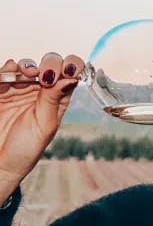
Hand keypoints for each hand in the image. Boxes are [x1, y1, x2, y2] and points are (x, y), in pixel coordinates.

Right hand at [0, 53, 84, 193]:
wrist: (0, 162)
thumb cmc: (26, 149)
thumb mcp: (45, 125)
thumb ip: (54, 99)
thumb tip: (71, 78)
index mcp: (58, 100)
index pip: (70, 76)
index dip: (73, 67)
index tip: (71, 70)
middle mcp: (41, 92)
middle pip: (51, 65)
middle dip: (51, 63)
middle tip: (48, 75)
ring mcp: (20, 89)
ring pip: (28, 66)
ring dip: (30, 64)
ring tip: (31, 72)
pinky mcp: (2, 90)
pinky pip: (6, 72)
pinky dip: (10, 67)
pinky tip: (13, 70)